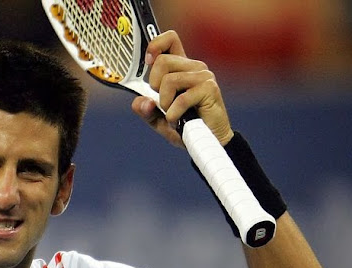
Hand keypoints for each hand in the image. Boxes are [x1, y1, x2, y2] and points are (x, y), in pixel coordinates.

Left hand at [131, 30, 233, 146]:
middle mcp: (193, 67)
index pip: (170, 40)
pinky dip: (173, 115)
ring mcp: (203, 76)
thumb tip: (142, 101)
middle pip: (162, 61)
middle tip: (164, 102)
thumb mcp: (157, 119)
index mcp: (181, 68)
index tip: (148, 61)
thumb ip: (145, 109)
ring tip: (173, 114)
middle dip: (155, 86)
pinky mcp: (209, 89)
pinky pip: (180, 99)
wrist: (207, 142)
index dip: (155, 45)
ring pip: (169, 80)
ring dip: (165, 104)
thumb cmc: (185, 127)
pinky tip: (179, 121)